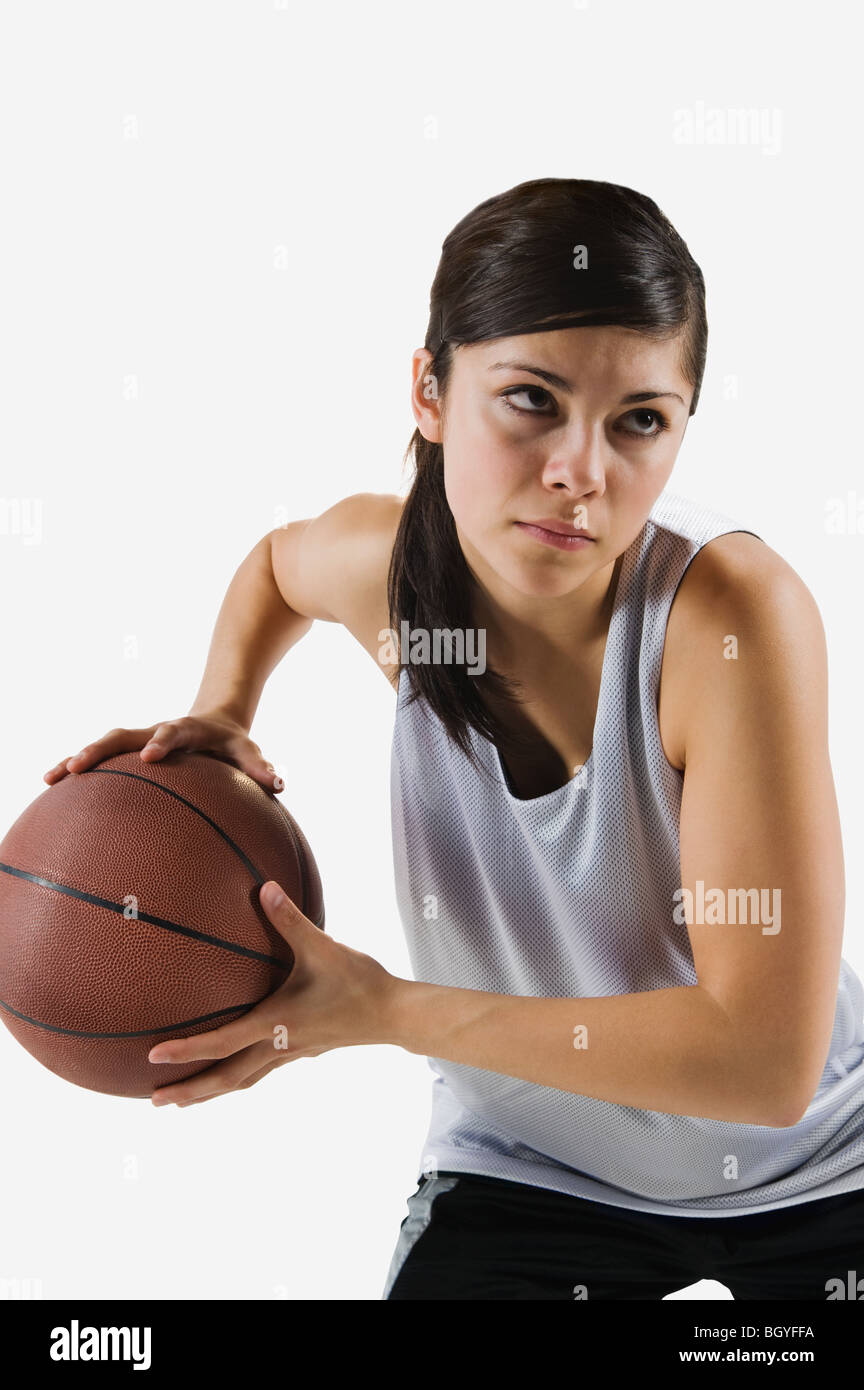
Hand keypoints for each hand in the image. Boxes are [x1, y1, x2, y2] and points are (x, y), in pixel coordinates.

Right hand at [42, 714, 283, 793]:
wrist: (214, 719)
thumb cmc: (232, 743)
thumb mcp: (248, 751)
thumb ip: (260, 766)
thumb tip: (280, 784)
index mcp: (186, 729)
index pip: (173, 732)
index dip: (162, 742)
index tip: (150, 757)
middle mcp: (156, 730)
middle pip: (125, 734)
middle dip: (102, 749)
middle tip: (79, 765)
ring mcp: (139, 738)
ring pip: (105, 743)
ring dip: (80, 756)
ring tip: (53, 776)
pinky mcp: (128, 749)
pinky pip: (100, 756)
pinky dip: (75, 765)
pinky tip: (50, 781)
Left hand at [147, 880, 399, 1106]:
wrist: (393, 1014)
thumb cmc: (357, 981)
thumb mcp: (322, 946)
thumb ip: (290, 918)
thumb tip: (265, 888)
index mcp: (275, 1023)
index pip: (222, 1042)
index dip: (187, 1050)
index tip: (154, 1056)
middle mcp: (278, 1045)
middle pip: (226, 1078)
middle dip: (190, 1091)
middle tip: (155, 1102)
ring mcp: (291, 1053)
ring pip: (243, 1081)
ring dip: (211, 1092)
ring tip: (183, 1100)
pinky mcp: (302, 1051)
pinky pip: (260, 1072)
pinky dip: (238, 1078)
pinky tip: (234, 1070)